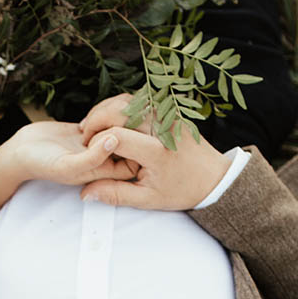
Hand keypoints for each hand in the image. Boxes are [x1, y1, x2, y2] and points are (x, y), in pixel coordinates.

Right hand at [7, 120, 136, 188]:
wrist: (20, 151)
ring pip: (120, 127)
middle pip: (130, 143)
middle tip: (120, 117)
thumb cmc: (41, 164)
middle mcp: (103, 159)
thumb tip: (115, 140)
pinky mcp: (88, 129)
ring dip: (116, 117)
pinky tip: (95, 111)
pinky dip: (105, 111)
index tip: (126, 132)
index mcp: (103, 172)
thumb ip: (92, 158)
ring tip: (106, 114)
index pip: (133, 162)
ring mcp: (96, 143)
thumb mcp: (67, 166)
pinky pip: (106, 118)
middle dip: (128, 128)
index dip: (134, 146)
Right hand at [78, 94, 228, 209]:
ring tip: (94, 127)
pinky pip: (138, 99)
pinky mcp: (168, 107)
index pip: (117, 136)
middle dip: (95, 119)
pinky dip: (119, 106)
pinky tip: (111, 121)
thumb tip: (86, 194)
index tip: (89, 152)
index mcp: (158, 151)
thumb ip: (116, 195)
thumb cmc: (182, 189)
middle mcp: (164, 126)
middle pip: (119, 109)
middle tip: (85, 136)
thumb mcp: (148, 199)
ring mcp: (168, 112)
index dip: (96, 142)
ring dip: (105, 109)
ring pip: (127, 99)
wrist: (212, 176)